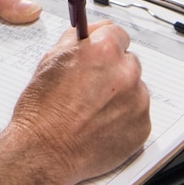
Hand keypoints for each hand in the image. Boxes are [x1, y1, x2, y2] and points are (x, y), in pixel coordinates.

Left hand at [0, 0, 41, 71]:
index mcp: (5, 3)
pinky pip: (0, 74)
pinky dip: (4, 75)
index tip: (60, 23)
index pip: (35, 9)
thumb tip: (32, 7)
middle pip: (31, 36)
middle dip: (38, 42)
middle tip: (46, 46)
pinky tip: (9, 76)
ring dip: (22, 60)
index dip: (48, 16)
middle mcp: (4, 28)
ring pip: (18, 57)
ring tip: (28, 61)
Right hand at [9, 20, 150, 184]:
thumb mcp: (50, 61)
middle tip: (91, 89)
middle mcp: (126, 73)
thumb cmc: (41, 112)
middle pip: (128, 62)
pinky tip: (100, 126)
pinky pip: (138, 116)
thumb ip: (75, 40)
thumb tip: (88, 33)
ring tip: (92, 112)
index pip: (117, 34)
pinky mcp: (142, 127)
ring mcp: (137, 102)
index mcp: (104, 51)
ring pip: (135, 90)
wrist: (44, 152)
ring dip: (120, 96)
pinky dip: (124, 120)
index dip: (104, 45)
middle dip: (113, 72)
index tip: (100, 54)